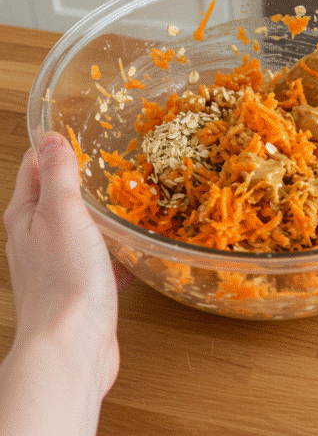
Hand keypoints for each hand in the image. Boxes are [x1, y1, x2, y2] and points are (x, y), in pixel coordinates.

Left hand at [1, 132, 132, 433]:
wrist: (72, 345)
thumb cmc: (64, 281)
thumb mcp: (62, 213)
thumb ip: (59, 175)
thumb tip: (50, 137)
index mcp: (25, 216)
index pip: (36, 167)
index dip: (57, 146)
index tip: (81, 130)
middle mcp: (35, 239)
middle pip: (57, 198)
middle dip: (83, 180)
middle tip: (113, 161)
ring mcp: (58, 265)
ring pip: (81, 229)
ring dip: (102, 216)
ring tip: (129, 200)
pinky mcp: (81, 288)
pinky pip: (99, 259)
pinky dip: (115, 250)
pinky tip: (134, 250)